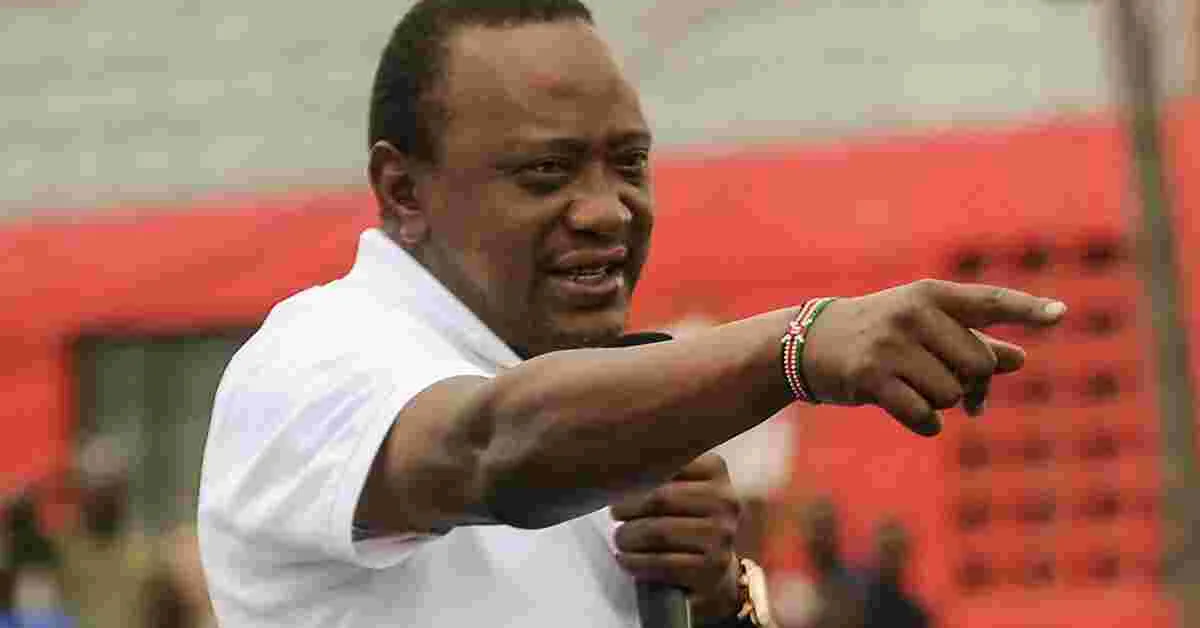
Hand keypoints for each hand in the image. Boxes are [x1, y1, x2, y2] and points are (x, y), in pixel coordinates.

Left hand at [612, 454, 741, 622]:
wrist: (715, 559)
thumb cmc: (687, 515)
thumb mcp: (681, 483)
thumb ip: (655, 470)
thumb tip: (615, 466)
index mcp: (715, 470)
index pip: (667, 463)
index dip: (636, 474)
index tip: (616, 482)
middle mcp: (724, 500)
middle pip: (661, 498)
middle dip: (628, 507)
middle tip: (615, 512)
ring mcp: (722, 535)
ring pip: (660, 533)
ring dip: (629, 537)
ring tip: (620, 538)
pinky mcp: (713, 568)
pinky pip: (664, 563)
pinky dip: (637, 562)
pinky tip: (626, 559)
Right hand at [803, 279, 1066, 435]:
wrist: (809, 343)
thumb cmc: (879, 335)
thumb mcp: (923, 329)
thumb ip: (971, 341)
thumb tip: (1020, 360)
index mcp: (930, 295)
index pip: (988, 301)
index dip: (1027, 309)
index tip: (1062, 315)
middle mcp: (912, 315)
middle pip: (977, 365)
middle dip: (973, 385)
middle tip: (959, 392)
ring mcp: (889, 346)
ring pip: (951, 394)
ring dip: (944, 404)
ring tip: (918, 391)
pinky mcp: (870, 378)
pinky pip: (924, 415)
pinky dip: (927, 425)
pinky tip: (916, 417)